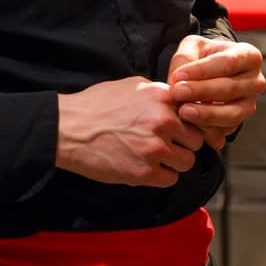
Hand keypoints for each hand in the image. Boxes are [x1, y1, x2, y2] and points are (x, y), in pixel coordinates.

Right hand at [57, 76, 207, 186]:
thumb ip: (160, 93)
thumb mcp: (132, 86)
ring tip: (158, 158)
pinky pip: (170, 179)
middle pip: (197, 140)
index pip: (197, 113)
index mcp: (162, 97)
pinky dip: (162, 176)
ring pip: (187, 162)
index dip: (191, 122)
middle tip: (169, 145)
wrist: (68, 129)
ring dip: (175, 162)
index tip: (184, 128)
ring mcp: (154, 148)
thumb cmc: (96, 106)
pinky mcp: (143, 172)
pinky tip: (148, 168)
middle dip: (185, 144)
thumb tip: (180, 100)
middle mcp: (163, 121)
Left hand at [168, 36, 265, 145]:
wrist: (208, 76)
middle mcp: (256, 82)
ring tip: (183, 111)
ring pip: (231, 113)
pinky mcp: (238, 123)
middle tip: (177, 93)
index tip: (178, 75)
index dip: (202, 70)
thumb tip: (178, 80)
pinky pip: (224, 130)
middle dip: (202, 92)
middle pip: (230, 88)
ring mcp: (250, 105)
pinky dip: (206, 130)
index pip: (228, 62)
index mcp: (249, 56)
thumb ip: (185, 58)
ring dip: (206, 114)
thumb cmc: (203, 57)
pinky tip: (189, 126)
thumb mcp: (193, 47)